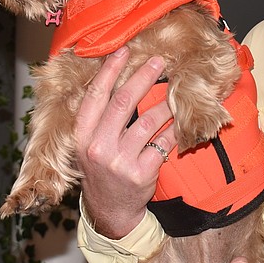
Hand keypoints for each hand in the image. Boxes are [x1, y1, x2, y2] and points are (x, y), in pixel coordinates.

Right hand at [76, 47, 176, 238]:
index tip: (123, 51)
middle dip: (143, 77)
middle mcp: (99, 147)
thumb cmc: (102, 170)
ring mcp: (121, 161)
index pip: (96, 96)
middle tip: (158, 61)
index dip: (110, 71)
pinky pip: (164, 142)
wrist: (111, 211)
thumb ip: (100, 118)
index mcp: (82, 136)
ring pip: (149, 120)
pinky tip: (180, 121)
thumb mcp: (90, 145)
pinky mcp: (142, 173)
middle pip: (124, 101)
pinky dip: (174, 129)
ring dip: (165, 104)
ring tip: (174, 94)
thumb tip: (120, 79)